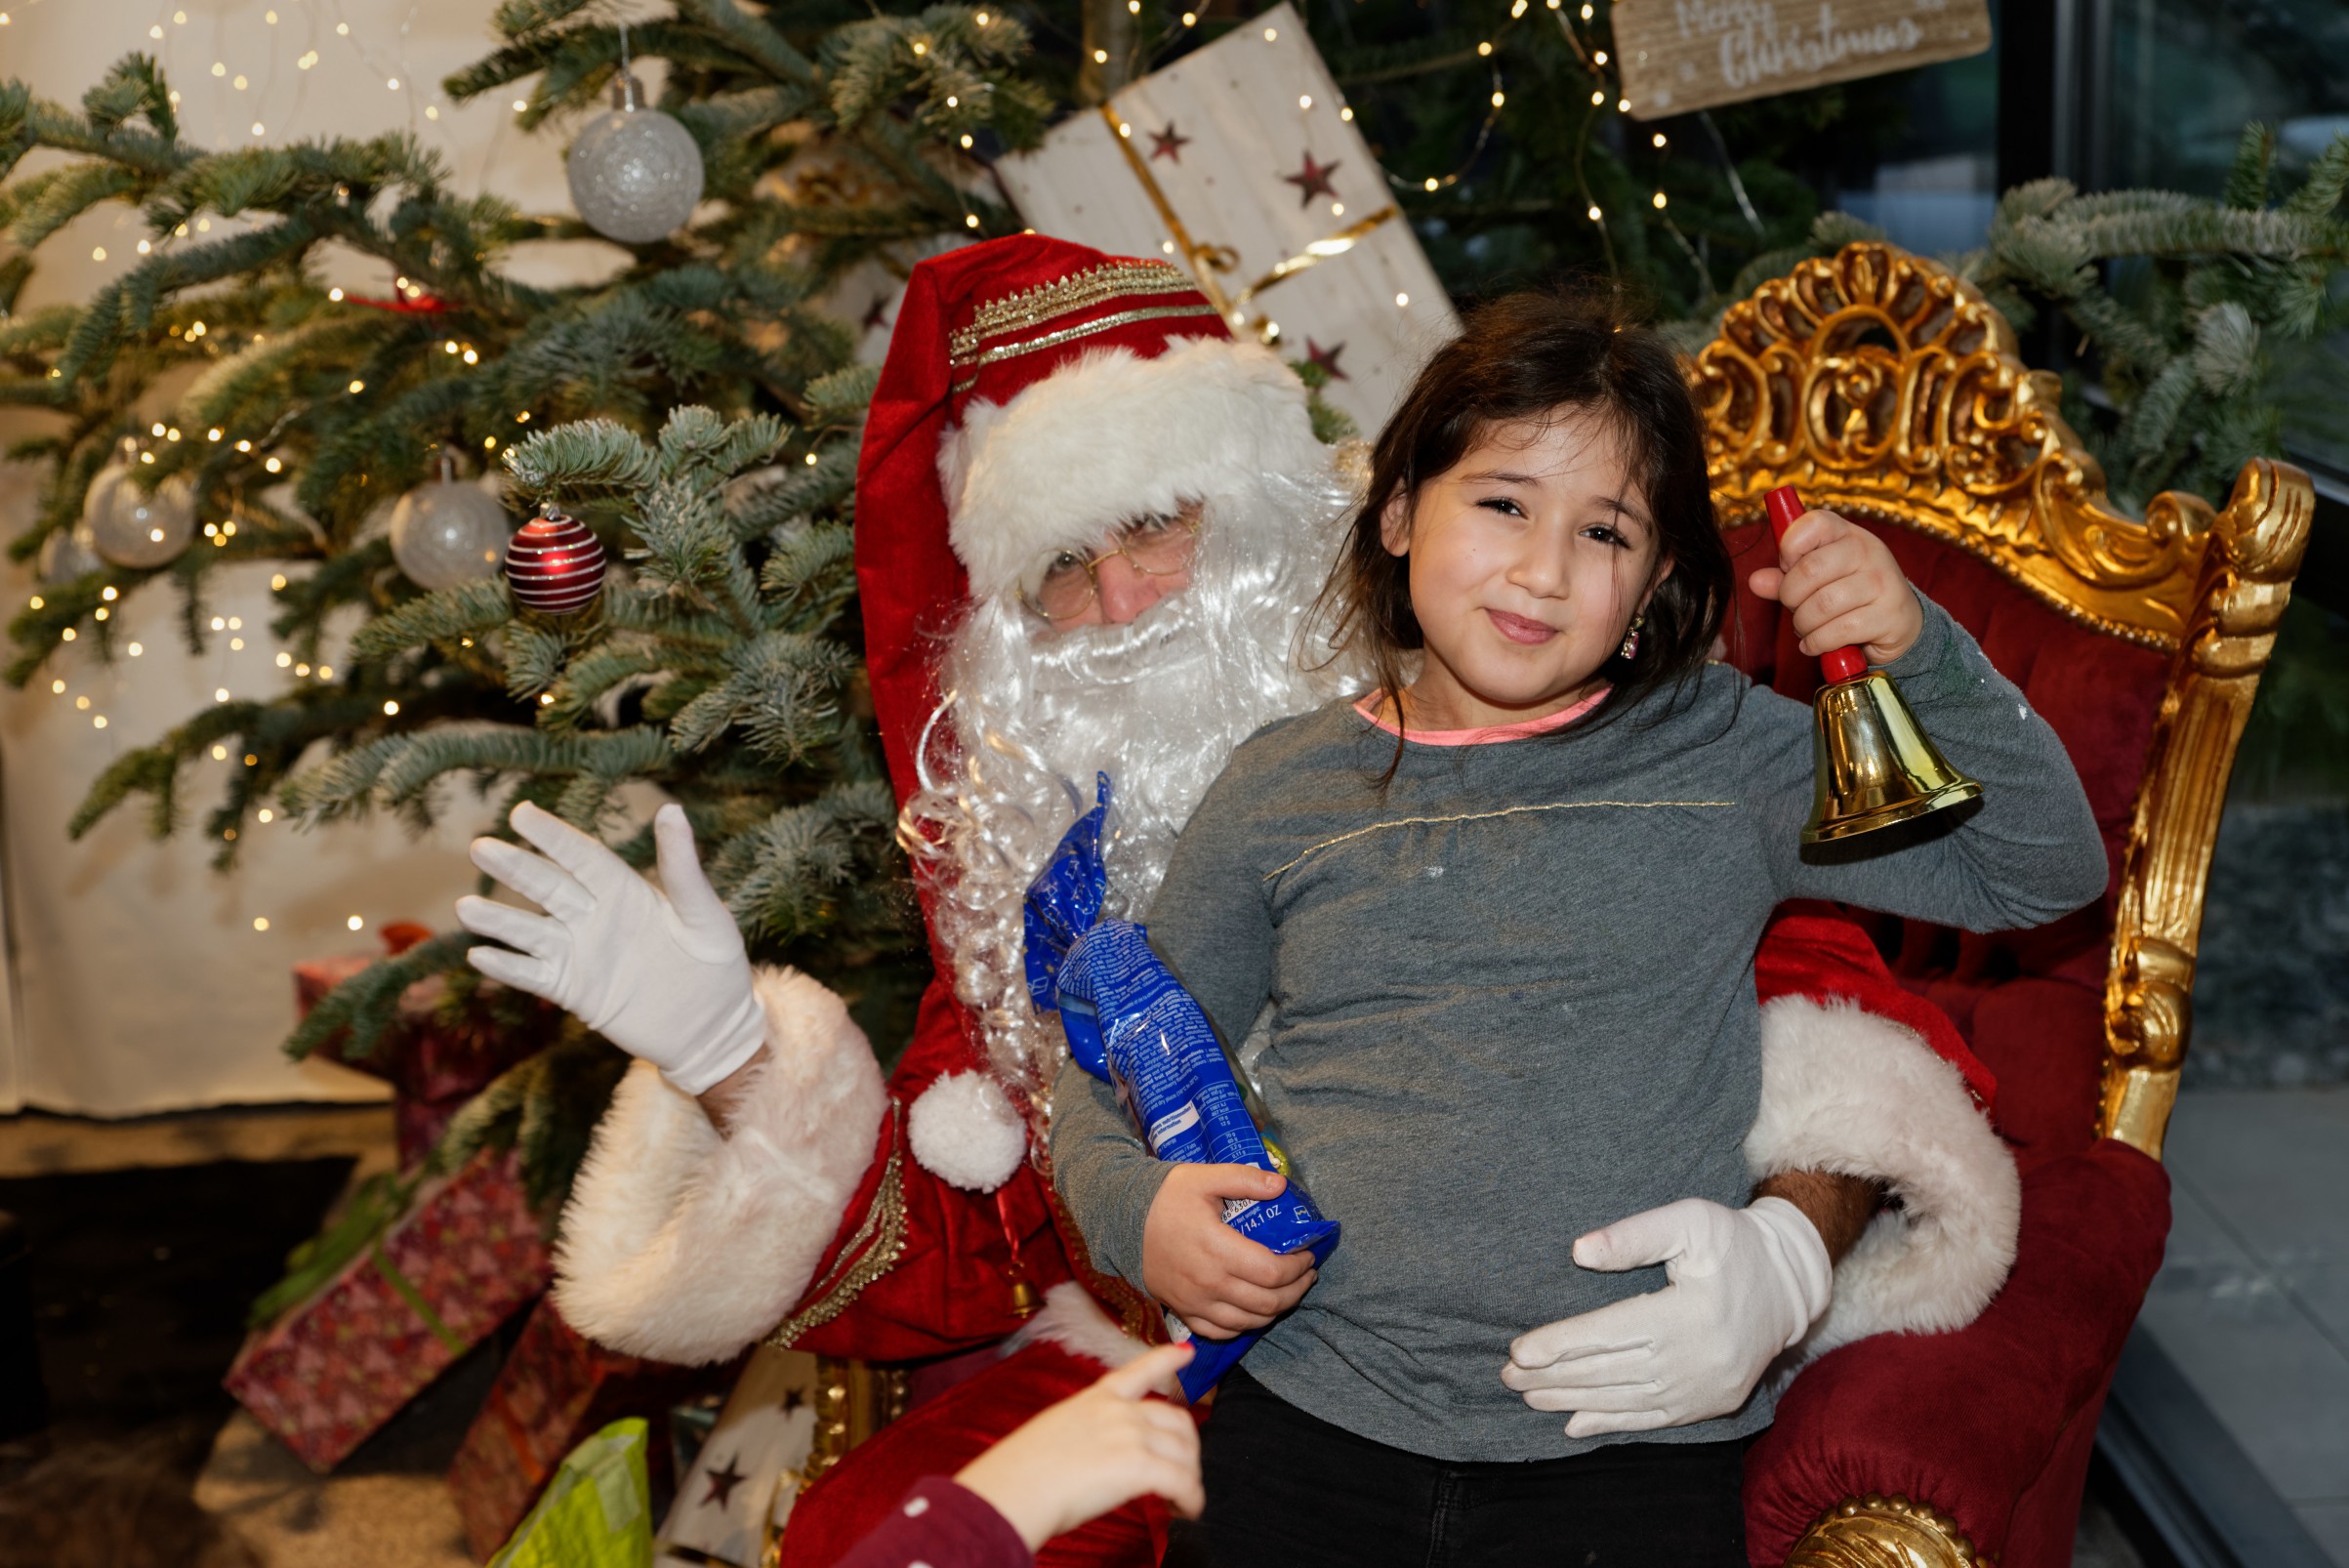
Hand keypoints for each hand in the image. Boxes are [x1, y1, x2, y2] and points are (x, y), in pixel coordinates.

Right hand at [456, 801, 765, 1094]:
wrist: (713, 1031)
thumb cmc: (717, 967)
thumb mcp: (704, 915)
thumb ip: (683, 869)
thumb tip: (672, 809)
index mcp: (628, 892)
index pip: (583, 857)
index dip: (553, 836)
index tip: (521, 813)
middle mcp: (597, 917)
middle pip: (549, 887)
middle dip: (515, 868)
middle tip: (480, 846)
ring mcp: (582, 954)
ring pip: (532, 932)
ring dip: (500, 921)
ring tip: (466, 907)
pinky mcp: (575, 991)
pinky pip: (534, 976)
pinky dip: (508, 968)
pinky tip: (479, 956)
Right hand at [955, 1344, 1203, 1551]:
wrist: (1013, 1489)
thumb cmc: (1021, 1472)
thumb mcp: (1056, 1433)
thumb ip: (1088, 1435)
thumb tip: (1103, 1456)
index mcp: (1094, 1399)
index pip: (1140, 1370)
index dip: (1166, 1359)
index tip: (1186, 1352)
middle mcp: (1118, 1411)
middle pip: (1176, 1419)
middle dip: (1187, 1446)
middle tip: (1183, 1471)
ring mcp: (1130, 1435)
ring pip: (1184, 1452)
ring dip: (1190, 1477)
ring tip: (1184, 1499)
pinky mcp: (1138, 1466)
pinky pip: (1182, 1482)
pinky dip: (1192, 1499)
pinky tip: (1188, 1510)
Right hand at [1141, 1164, 1317, 1339]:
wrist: (1122, 1220)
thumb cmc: (1165, 1198)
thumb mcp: (1204, 1178)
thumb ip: (1245, 1179)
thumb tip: (1281, 1185)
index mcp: (1218, 1249)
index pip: (1273, 1272)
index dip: (1299, 1267)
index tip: (1309, 1254)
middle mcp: (1209, 1283)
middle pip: (1267, 1303)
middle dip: (1296, 1291)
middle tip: (1307, 1275)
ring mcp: (1195, 1302)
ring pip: (1248, 1322)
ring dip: (1275, 1310)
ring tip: (1288, 1292)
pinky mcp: (1184, 1311)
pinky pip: (1221, 1332)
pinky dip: (1244, 1326)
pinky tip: (1254, 1311)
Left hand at [1501, 1196, 1831, 1437]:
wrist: (1789, 1286)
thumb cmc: (1732, 1243)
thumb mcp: (1689, 1221)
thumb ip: (1634, 1235)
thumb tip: (1578, 1251)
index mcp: (1690, 1312)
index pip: (1611, 1332)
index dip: (1562, 1343)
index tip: (1518, 1350)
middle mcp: (1698, 1358)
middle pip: (1611, 1372)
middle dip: (1554, 1376)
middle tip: (1507, 1376)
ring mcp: (1706, 1388)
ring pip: (1626, 1400)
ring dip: (1572, 1401)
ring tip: (1528, 1396)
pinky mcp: (1711, 1404)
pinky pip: (1653, 1420)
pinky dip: (1611, 1423)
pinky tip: (1574, 1425)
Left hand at [1747, 508, 1922, 666]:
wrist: (1900, 624)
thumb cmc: (1850, 596)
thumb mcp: (1818, 580)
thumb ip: (1786, 578)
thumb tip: (1755, 581)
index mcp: (1848, 534)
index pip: (1813, 523)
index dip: (1790, 547)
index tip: (1787, 568)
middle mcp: (1869, 551)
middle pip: (1810, 569)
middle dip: (1790, 597)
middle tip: (1794, 608)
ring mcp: (1883, 583)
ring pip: (1822, 605)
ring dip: (1803, 624)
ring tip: (1805, 628)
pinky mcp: (1889, 615)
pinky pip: (1839, 631)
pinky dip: (1817, 642)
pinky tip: (1814, 643)